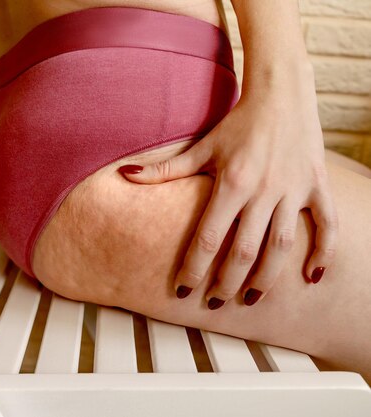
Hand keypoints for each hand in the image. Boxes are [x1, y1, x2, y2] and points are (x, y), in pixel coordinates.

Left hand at [120, 71, 336, 307]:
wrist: (282, 94)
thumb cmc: (237, 123)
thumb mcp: (201, 146)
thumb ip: (165, 169)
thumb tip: (124, 176)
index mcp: (231, 183)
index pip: (209, 238)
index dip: (194, 267)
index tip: (183, 290)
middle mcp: (262, 191)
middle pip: (243, 250)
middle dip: (226, 282)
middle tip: (214, 303)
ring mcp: (293, 190)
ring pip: (281, 246)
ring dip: (266, 278)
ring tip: (250, 299)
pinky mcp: (317, 186)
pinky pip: (327, 225)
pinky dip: (324, 252)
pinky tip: (311, 277)